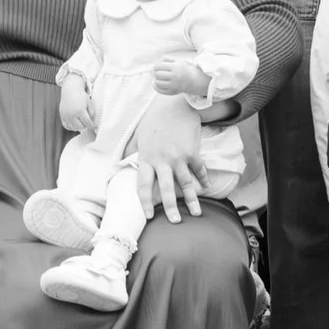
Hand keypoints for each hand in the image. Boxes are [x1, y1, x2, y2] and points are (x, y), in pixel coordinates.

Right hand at [59, 78, 96, 134]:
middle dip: (86, 126)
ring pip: (73, 128)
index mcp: (80, 110)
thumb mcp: (89, 102)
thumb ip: (92, 112)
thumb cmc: (80, 95)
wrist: (70, 90)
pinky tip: (75, 125)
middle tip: (88, 124)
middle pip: (80, 127)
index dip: (92, 126)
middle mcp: (72, 114)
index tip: (94, 126)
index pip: (87, 122)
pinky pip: (66, 126)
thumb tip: (92, 120)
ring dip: (78, 128)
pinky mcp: (62, 115)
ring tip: (82, 124)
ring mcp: (66, 116)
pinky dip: (71, 127)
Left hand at [131, 95, 208, 224]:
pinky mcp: (193, 152)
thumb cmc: (154, 122)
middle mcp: (163, 160)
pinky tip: (206, 187)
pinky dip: (203, 179)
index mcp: (147, 159)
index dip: (145, 202)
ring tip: (196, 213)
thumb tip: (122, 166)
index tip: (149, 216)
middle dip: (171, 208)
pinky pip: (199, 170)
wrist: (174, 106)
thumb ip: (136, 154)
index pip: (144, 186)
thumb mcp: (140, 138)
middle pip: (167, 189)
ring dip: (192, 200)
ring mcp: (179, 157)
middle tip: (175, 222)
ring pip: (186, 183)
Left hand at [152, 55, 210, 98]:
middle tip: (157, 72)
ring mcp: (174, 85)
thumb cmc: (182, 69)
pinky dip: (156, 87)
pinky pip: (160, 90)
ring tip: (158, 78)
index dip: (156, 66)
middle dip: (155, 73)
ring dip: (156, 80)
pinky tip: (156, 83)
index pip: (158, 66)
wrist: (193, 80)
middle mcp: (175, 76)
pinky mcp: (172, 92)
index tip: (158, 67)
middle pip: (157, 74)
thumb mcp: (177, 60)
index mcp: (176, 67)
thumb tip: (154, 67)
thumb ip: (165, 59)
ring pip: (157, 83)